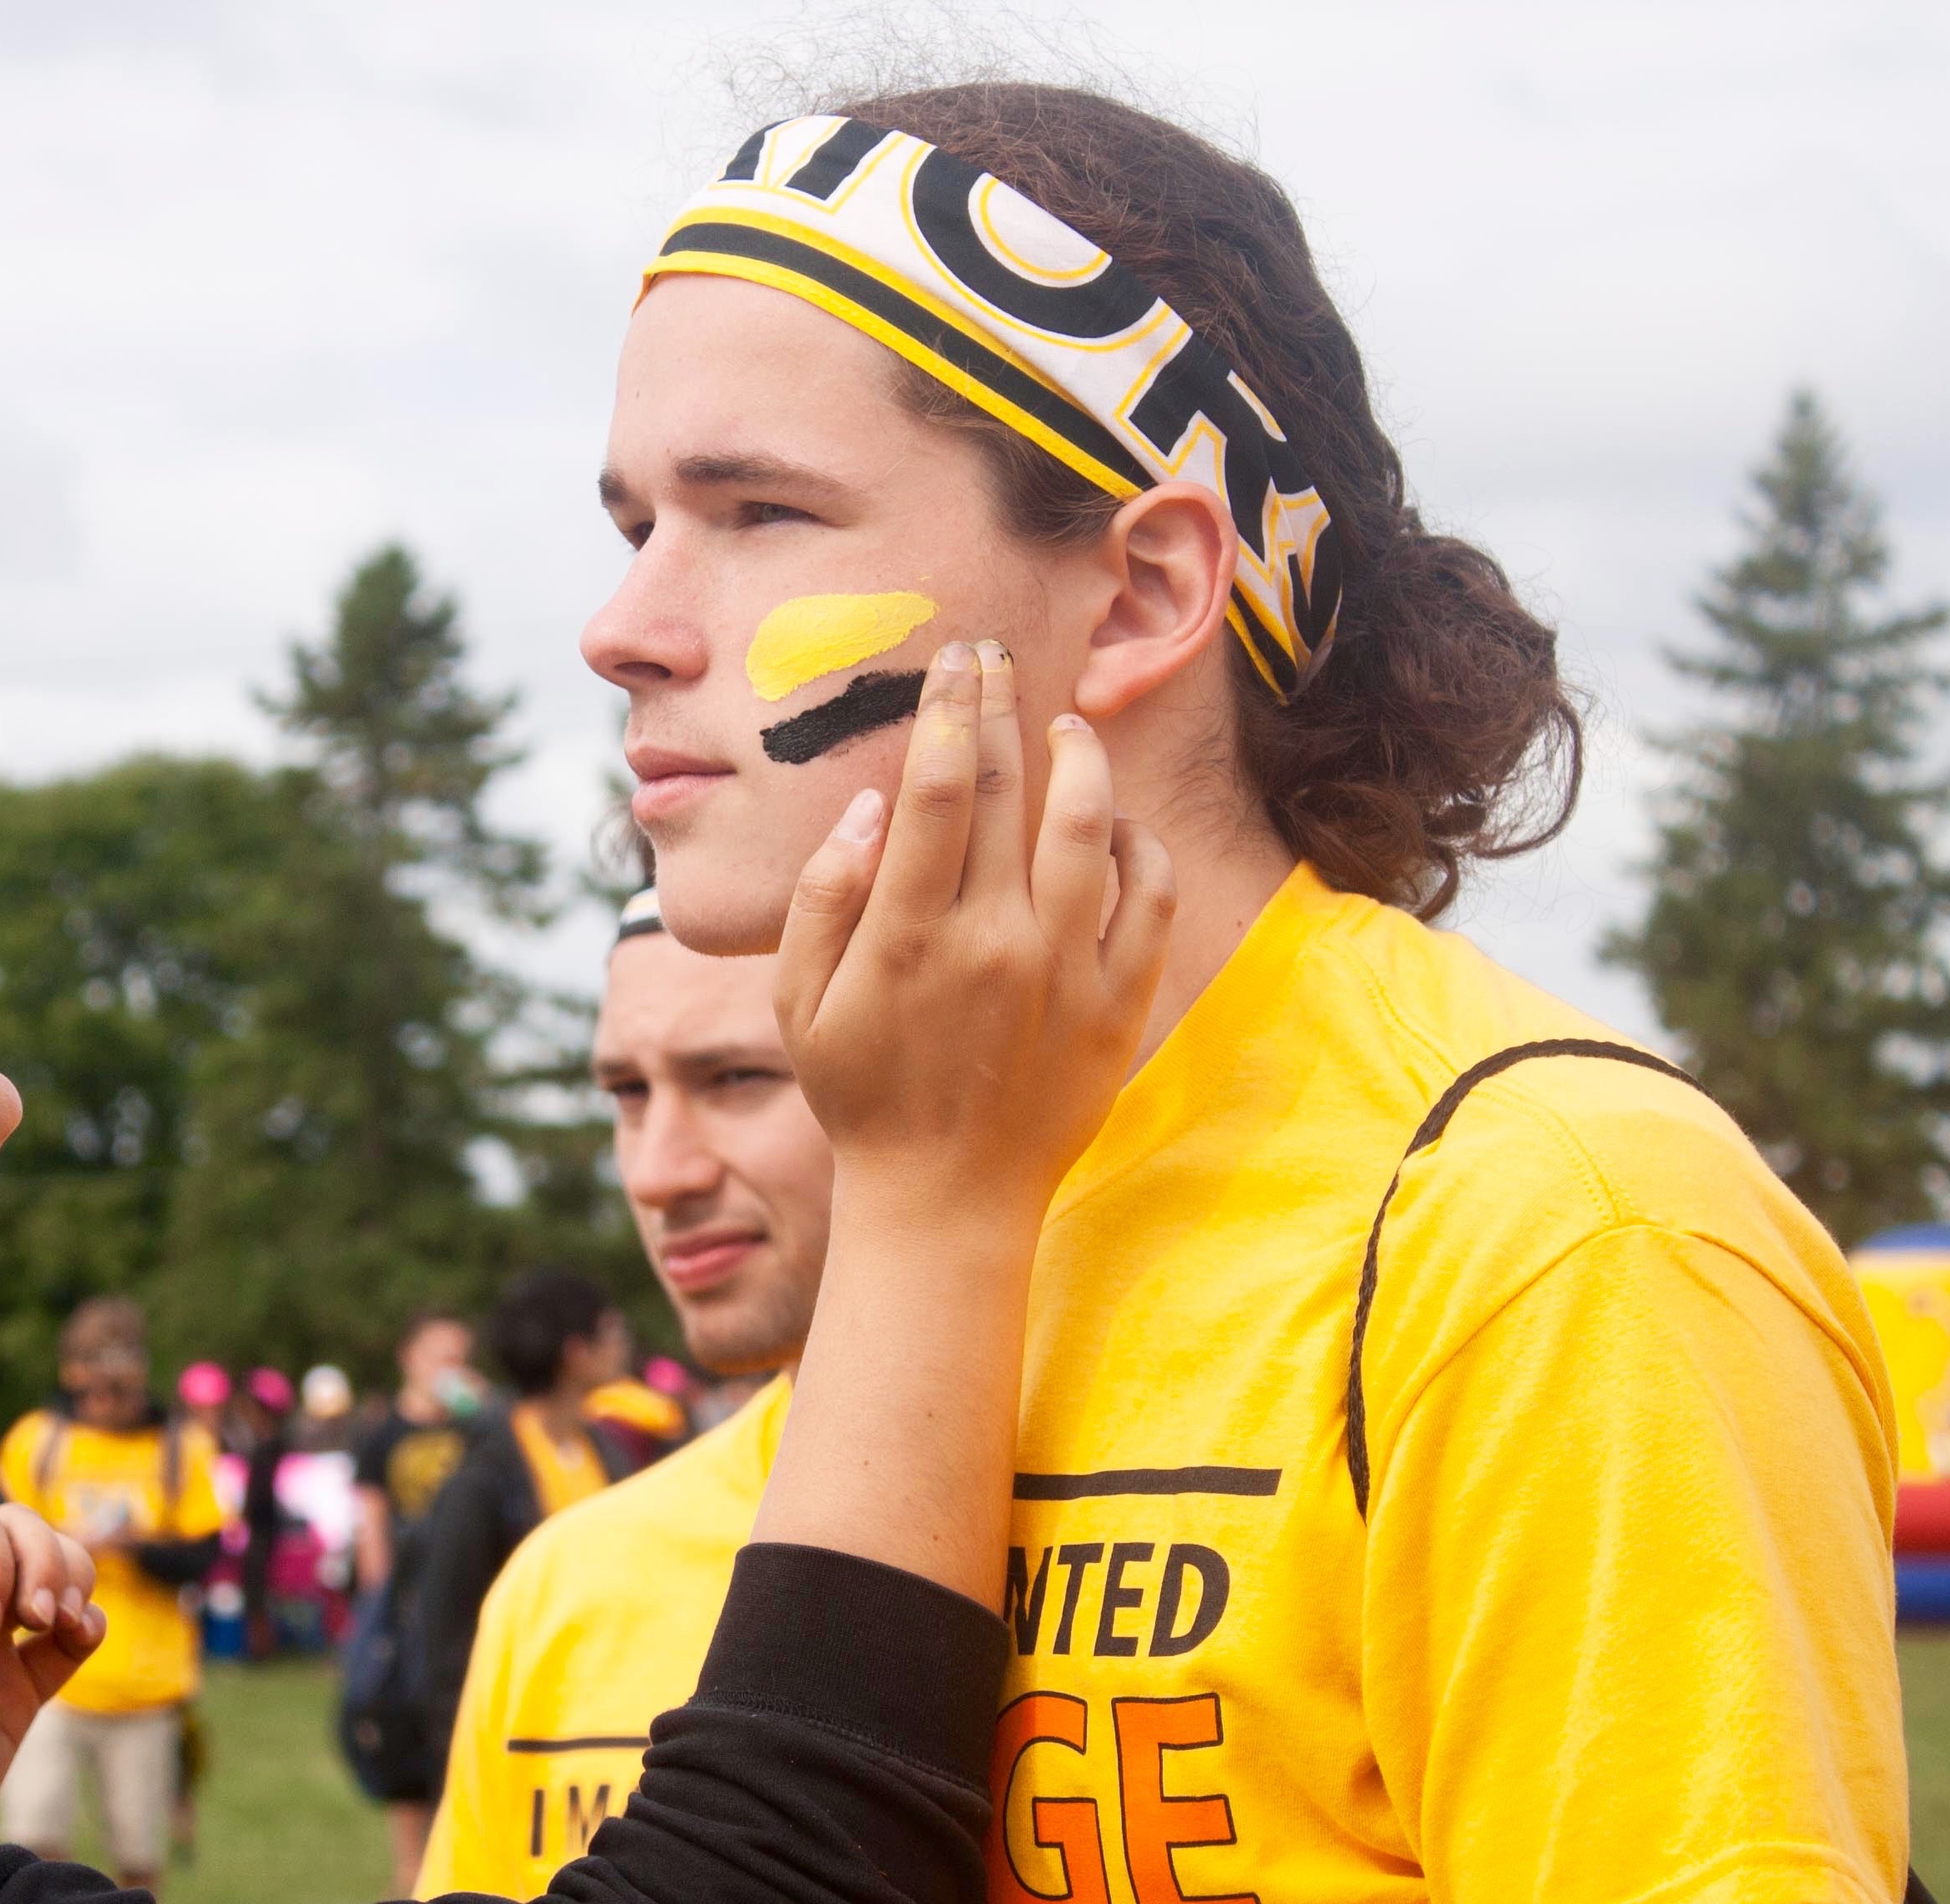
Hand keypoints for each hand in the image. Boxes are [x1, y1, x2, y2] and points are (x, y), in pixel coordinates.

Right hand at [774, 639, 1173, 1220]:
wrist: (946, 1200)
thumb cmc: (862, 1095)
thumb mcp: (801, 1003)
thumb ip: (822, 898)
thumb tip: (867, 806)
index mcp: (909, 936)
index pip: (942, 788)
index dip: (949, 711)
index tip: (952, 664)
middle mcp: (993, 943)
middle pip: (1013, 789)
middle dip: (1003, 706)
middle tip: (997, 658)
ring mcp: (1065, 973)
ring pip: (1090, 827)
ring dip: (1081, 759)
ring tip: (1067, 725)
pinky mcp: (1117, 1006)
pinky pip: (1148, 898)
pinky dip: (1139, 845)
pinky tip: (1115, 822)